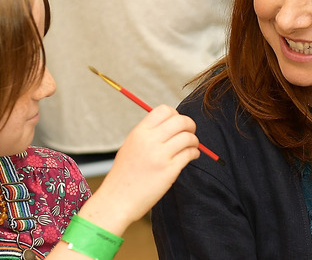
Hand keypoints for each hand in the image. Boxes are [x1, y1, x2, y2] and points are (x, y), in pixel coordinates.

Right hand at [74, 105, 198, 234]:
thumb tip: (171, 123)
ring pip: (188, 137)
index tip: (177, 124)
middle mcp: (149, 141)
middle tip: (190, 132)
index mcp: (139, 132)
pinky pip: (190, 154)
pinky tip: (191, 156)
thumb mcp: (131, 146)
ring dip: (194, 141)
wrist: (117, 200)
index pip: (164, 110)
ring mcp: (160, 156)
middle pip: (180, 121)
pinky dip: (194, 153)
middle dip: (190, 125)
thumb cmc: (124, 175)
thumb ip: (148, 134)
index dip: (175, 114)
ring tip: (191, 147)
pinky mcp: (169, 170)